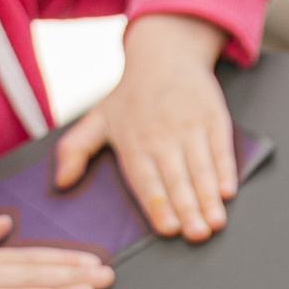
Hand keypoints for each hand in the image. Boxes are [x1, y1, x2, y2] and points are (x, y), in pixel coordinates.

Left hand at [55, 14, 235, 242]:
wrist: (165, 54)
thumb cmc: (131, 95)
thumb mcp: (96, 119)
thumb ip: (75, 151)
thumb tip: (60, 182)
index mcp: (133, 142)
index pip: (146, 180)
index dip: (158, 205)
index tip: (168, 228)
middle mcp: (162, 135)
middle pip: (177, 179)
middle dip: (188, 208)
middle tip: (198, 234)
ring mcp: (190, 125)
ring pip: (200, 168)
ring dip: (209, 197)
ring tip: (215, 221)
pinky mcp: (213, 116)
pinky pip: (220, 148)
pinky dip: (225, 170)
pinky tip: (227, 190)